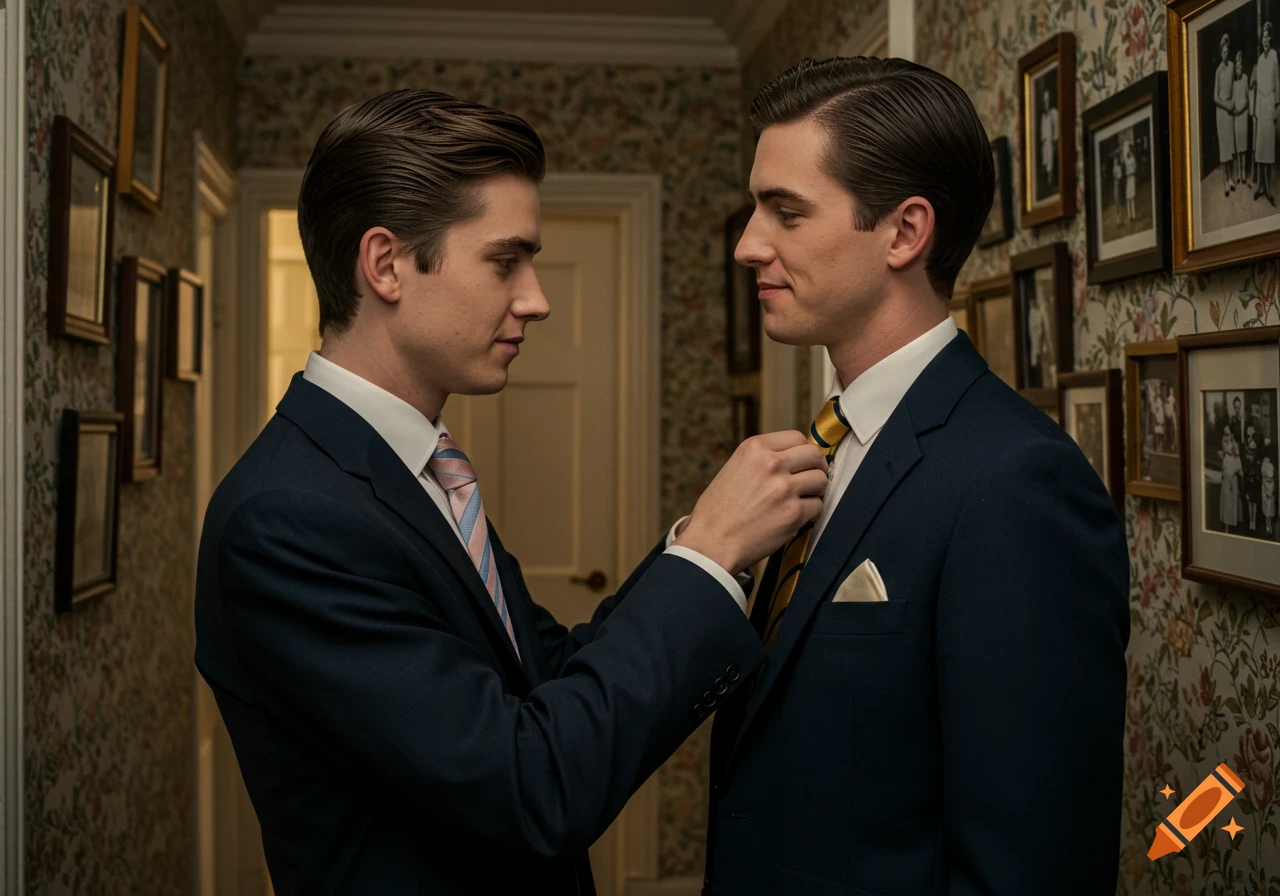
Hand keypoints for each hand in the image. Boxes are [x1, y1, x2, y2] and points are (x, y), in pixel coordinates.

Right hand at [675, 431, 828, 575]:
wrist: (711, 543)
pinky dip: (809, 513)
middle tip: (811, 479)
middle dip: (816, 467)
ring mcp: (784, 488)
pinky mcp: (793, 513)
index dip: (803, 451)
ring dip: (815, 491)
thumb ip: (762, 460)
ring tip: (801, 500)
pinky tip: (793, 517)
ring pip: (821, 480)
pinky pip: (817, 506)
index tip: (803, 462)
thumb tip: (794, 460)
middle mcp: (771, 463)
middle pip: (814, 455)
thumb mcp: (734, 468)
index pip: (797, 437)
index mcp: (754, 448)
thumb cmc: (718, 511)